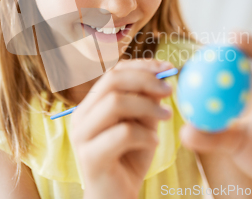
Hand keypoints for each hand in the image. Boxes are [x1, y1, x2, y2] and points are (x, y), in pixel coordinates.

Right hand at [70, 59, 173, 198]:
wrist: (116, 198)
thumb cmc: (129, 159)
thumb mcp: (142, 124)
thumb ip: (147, 101)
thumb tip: (161, 76)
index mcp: (91, 105)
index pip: (113, 72)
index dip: (141, 66)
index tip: (167, 68)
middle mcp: (81, 116)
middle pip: (111, 80)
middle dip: (145, 80)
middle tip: (169, 90)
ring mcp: (82, 136)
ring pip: (115, 102)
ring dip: (147, 106)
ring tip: (167, 117)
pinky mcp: (90, 157)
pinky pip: (123, 133)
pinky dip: (145, 134)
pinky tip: (154, 142)